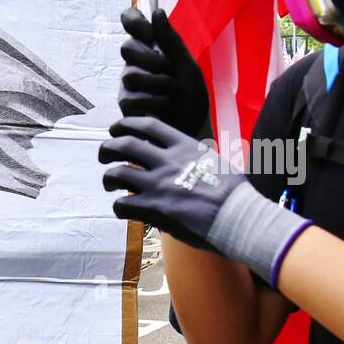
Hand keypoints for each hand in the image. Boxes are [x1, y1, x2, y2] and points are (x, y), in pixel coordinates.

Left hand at [99, 116, 311, 285]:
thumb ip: (196, 158)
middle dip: (107, 148)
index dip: (126, 125)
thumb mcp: (217, 162)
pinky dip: (118, 207)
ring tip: (109, 185)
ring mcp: (158, 184)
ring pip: (116, 173)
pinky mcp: (154, 209)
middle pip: (123, 144)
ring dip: (108, 178)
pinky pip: (122, 204)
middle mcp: (167, 161)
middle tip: (104, 155)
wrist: (239, 218)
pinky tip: (123, 211)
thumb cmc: (235, 194)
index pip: (147, 125)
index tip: (118, 130)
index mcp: (184, 146)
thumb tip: (193, 161)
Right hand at [118, 8, 211, 139]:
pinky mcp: (125, 107)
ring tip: (172, 98)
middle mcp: (136, 63)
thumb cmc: (193, 99)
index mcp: (152, 48)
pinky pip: (130, 99)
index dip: (134, 22)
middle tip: (172, 76)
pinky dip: (153, 106)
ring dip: (158, 88)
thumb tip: (157, 11)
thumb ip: (172, 42)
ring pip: (130, 76)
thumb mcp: (188, 68)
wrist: (193, 132)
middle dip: (153, 62)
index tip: (148, 33)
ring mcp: (128, 85)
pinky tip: (163, 113)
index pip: (132, 21)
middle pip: (128, 48)